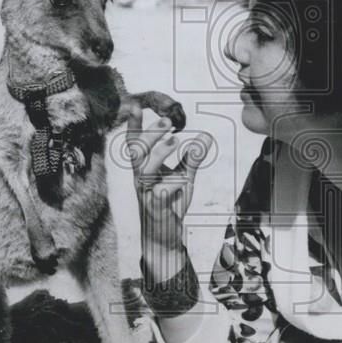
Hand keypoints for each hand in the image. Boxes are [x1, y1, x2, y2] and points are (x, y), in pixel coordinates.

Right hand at [126, 103, 212, 274]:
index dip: (134, 126)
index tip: (135, 105)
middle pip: (137, 153)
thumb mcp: (183, 177)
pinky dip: (173, 184)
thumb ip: (193, 158)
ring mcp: (147, 194)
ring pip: (146, 171)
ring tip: (176, 140)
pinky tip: (183, 180)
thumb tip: (207, 136)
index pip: (135, 144)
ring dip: (160, 154)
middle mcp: (141, 179)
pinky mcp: (157, 209)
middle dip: (150, 135)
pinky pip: (162, 194)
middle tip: (167, 121)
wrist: (164, 236)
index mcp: (144, 169)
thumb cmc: (170, 203)